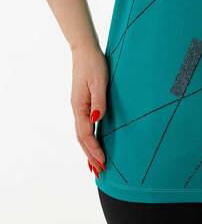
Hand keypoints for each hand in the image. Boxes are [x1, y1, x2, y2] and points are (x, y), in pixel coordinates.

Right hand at [71, 44, 107, 175]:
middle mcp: (77, 110)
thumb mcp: (99, 81)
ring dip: (89, 151)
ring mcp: (79, 108)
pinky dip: (89, 139)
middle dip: (90, 156)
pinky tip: (94, 144)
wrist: (85, 51)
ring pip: (82, 134)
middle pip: (82, 139)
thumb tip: (96, 120)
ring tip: (96, 166)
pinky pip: (85, 127)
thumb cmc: (93, 65)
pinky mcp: (84, 104)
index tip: (102, 162)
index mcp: (79, 107)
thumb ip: (98, 101)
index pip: (85, 134)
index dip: (94, 150)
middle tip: (100, 172)